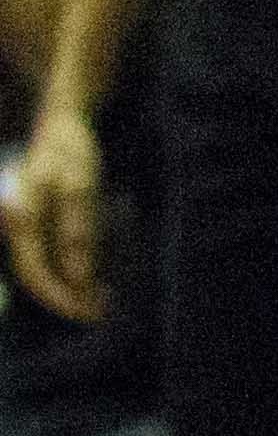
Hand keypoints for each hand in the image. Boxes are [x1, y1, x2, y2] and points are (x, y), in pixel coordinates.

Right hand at [6, 101, 102, 321]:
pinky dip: (70, 269)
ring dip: (70, 286)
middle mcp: (16, 227)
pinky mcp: (37, 224)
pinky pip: (49, 255)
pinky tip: (92, 278)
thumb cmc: (70, 151)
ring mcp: (25, 226)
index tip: (88, 311)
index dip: (60, 296)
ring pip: (43, 267)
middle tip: (100, 312)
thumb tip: (77, 276)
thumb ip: (76, 230)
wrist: (61, 123)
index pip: (34, 271)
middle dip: (66, 297)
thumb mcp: (80, 185)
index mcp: (21, 220)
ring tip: (102, 300)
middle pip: (37, 274)